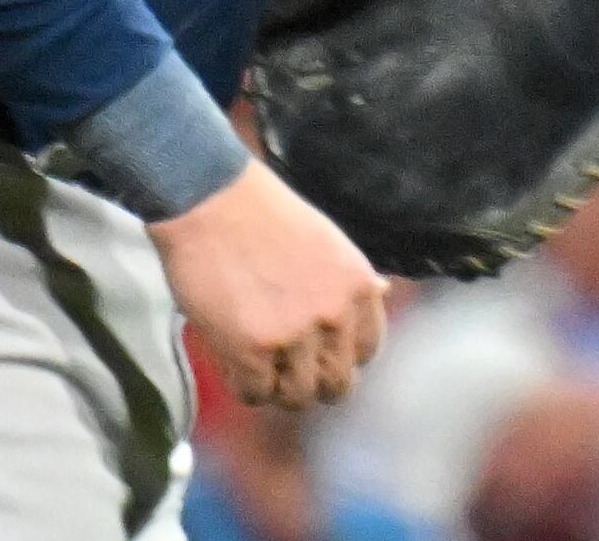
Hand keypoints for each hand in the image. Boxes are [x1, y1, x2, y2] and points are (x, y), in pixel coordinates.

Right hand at [149, 160, 389, 408]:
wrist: (214, 202)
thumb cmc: (265, 217)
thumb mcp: (329, 244)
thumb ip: (350, 280)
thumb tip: (384, 292)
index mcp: (359, 288)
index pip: (367, 351)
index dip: (341, 358)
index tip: (321, 356)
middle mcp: (336, 315)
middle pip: (337, 384)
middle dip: (314, 383)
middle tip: (289, 374)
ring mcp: (295, 336)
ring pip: (297, 396)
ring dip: (279, 390)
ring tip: (261, 371)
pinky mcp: (252, 349)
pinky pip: (256, 394)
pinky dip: (246, 388)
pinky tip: (236, 367)